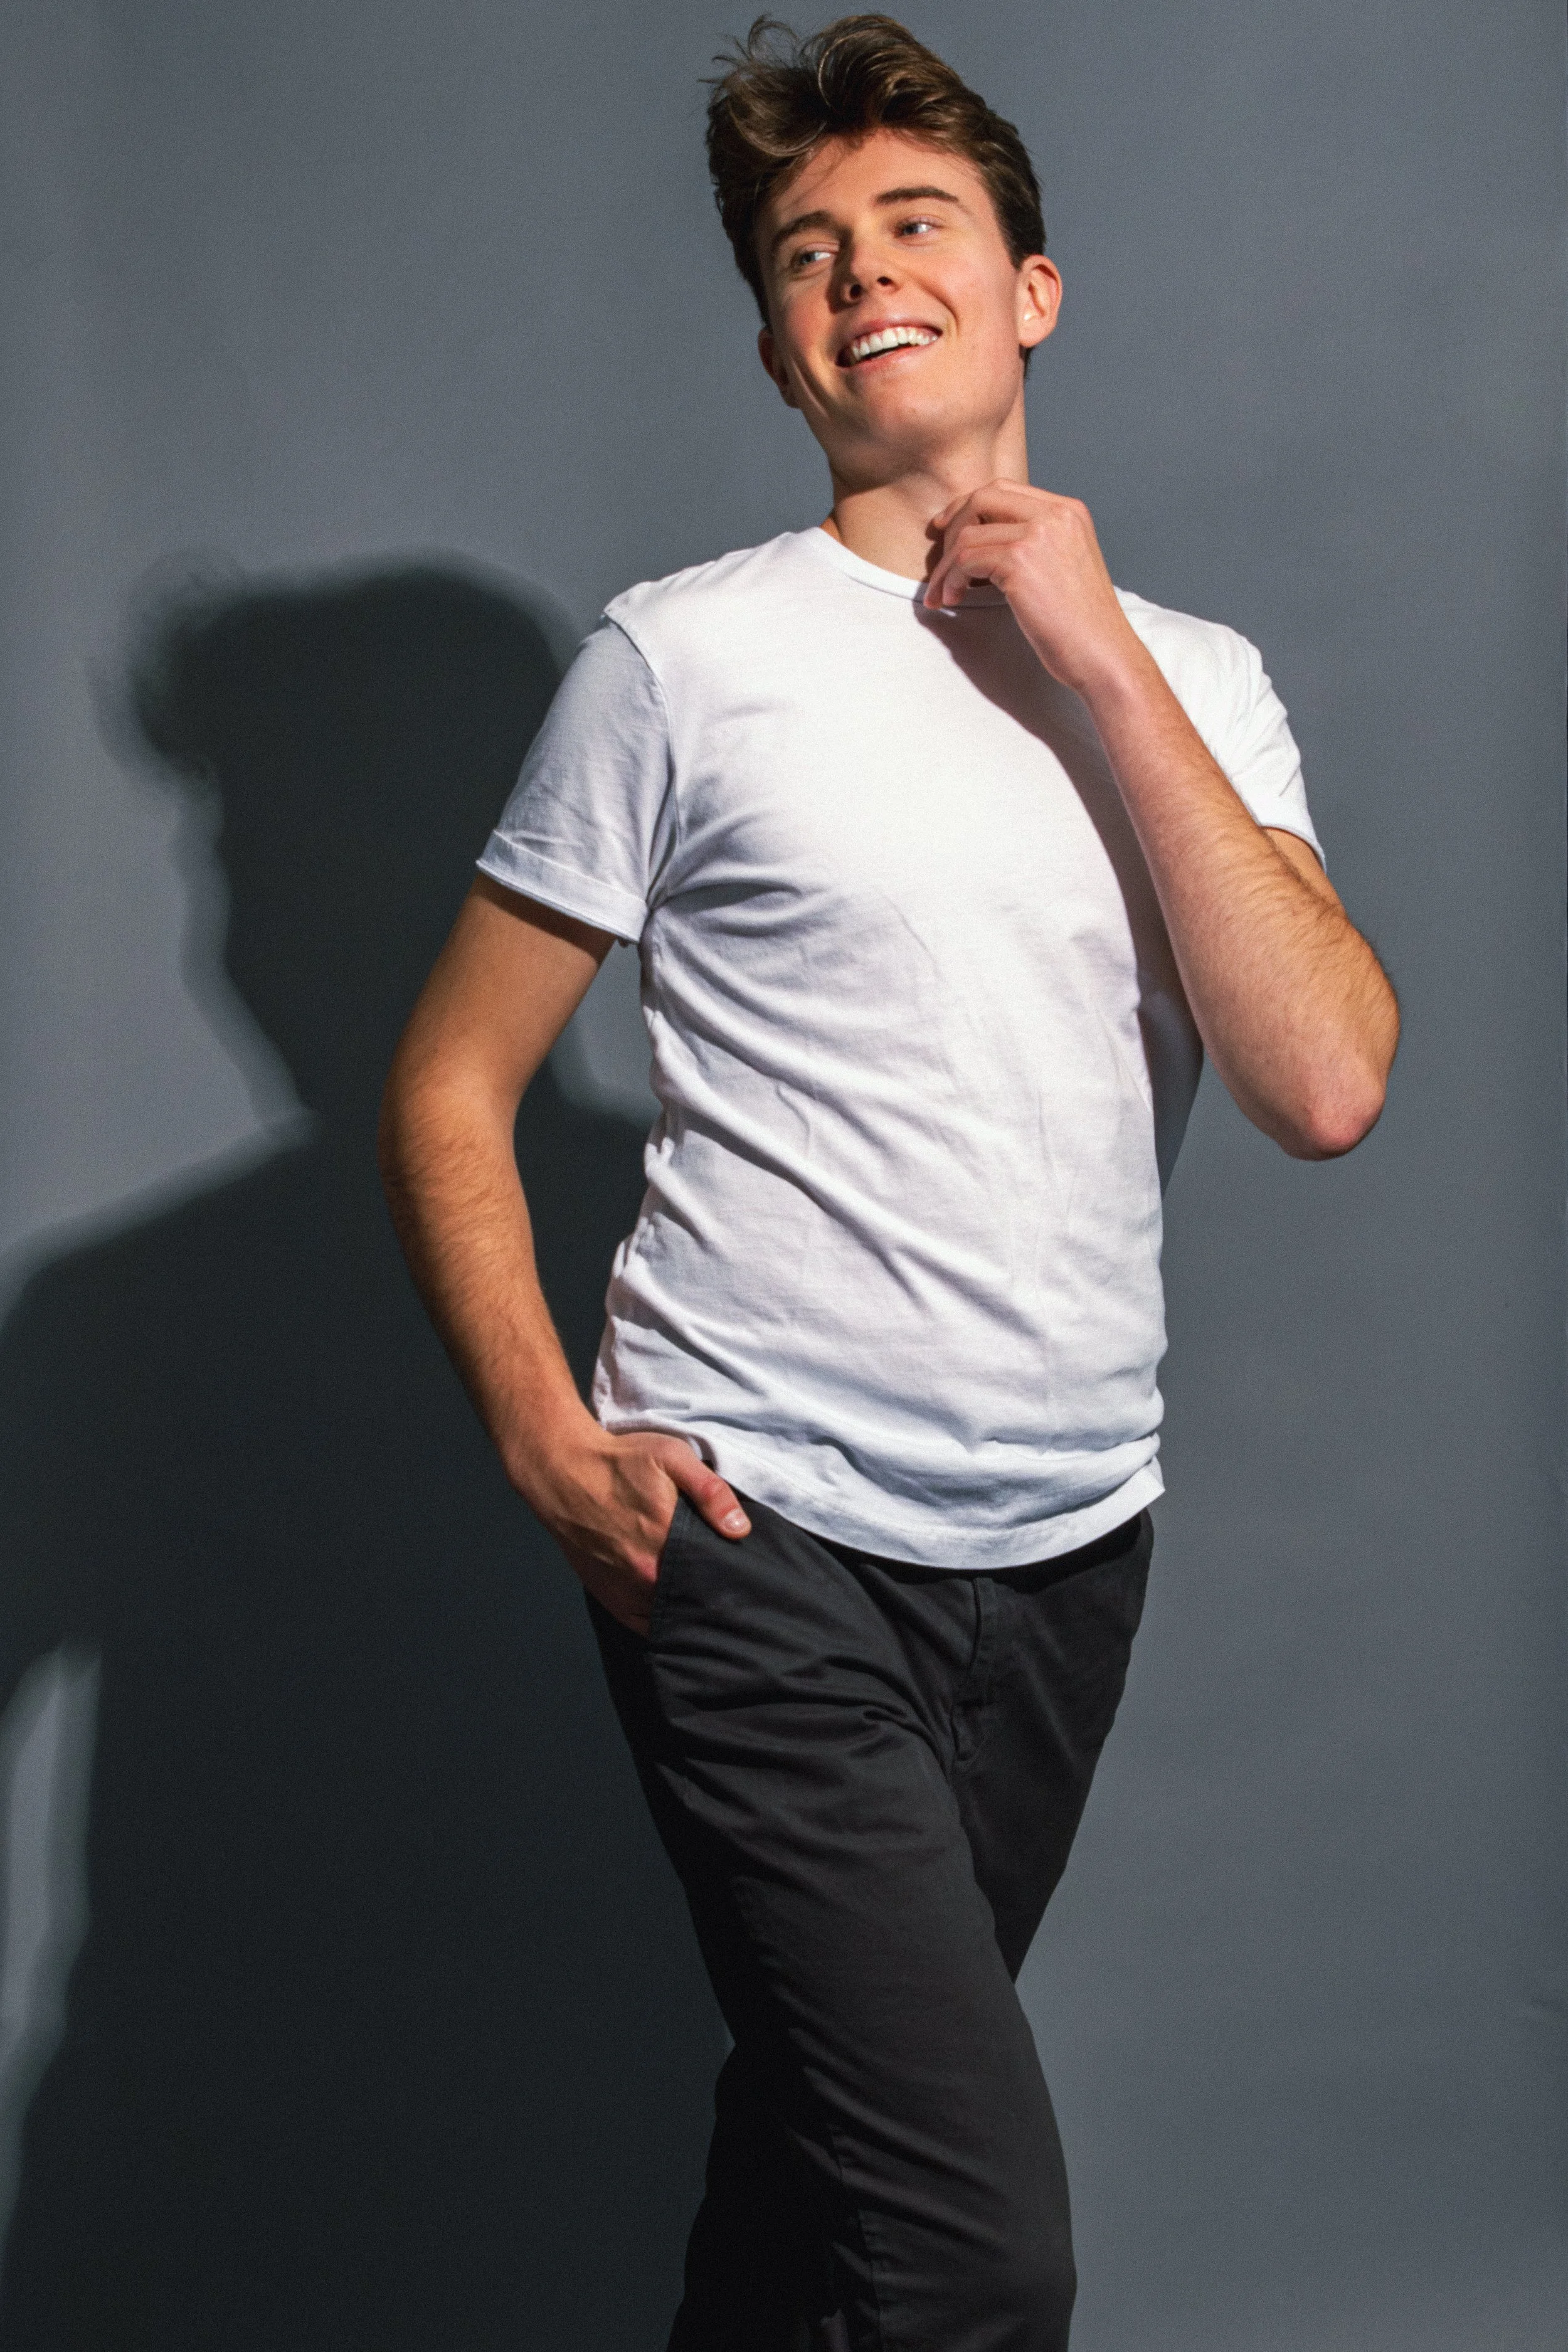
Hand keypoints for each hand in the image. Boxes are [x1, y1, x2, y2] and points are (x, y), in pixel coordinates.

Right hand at [526, 1423, 749, 1636]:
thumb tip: (740, 1529)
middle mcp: (645, 1577)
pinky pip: (644, 1627)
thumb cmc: (619, 1462)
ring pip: (670, 1619)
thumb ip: (710, 1492)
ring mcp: (624, 1592)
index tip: (750, 1583)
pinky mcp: (609, 1598)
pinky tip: (679, 1615)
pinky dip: (663, 1625)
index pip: (715, 1581)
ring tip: (711, 1606)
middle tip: (737, 1596)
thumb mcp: (672, 1457)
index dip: (735, 1584)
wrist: (562, 1471)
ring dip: (689, 1614)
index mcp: (666, 1543)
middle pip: (695, 1603)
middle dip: (716, 1600)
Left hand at [923, 480, 1143, 700]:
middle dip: (953, 525)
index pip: (1006, 489)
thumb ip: (1035, 545)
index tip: (948, 530)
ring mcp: (1038, 534)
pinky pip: (965, 559)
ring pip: (968, 533)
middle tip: (938, 559)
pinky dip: (950, 580)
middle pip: (984, 496)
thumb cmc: (1081, 626)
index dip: (969, 506)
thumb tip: (985, 542)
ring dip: (946, 566)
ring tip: (943, 595)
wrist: (1103, 655)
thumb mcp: (1064, 568)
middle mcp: (1056, 514)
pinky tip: (952, 600)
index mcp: (1069, 512)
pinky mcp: (1020, 560)